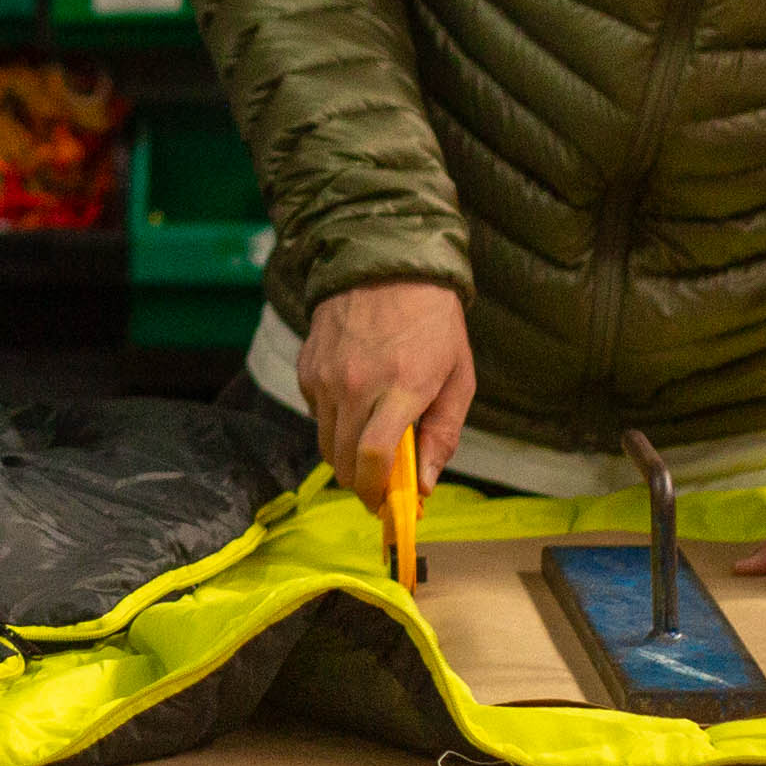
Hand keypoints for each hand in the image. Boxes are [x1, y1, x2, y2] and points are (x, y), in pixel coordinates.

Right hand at [299, 280, 473, 514]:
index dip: (375, 491)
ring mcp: (326, 375)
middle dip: (360, 483)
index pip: (373, 457)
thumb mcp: (457, 376)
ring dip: (345, 455)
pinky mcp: (307, 366)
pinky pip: (315, 414)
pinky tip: (355, 401)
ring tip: (370, 440)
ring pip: (325, 443)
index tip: (385, 504)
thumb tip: (424, 486)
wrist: (387, 262)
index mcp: (402, 386)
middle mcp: (356, 383)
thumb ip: (443, 435)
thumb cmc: (433, 322)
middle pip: (343, 460)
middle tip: (379, 483)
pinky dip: (332, 421)